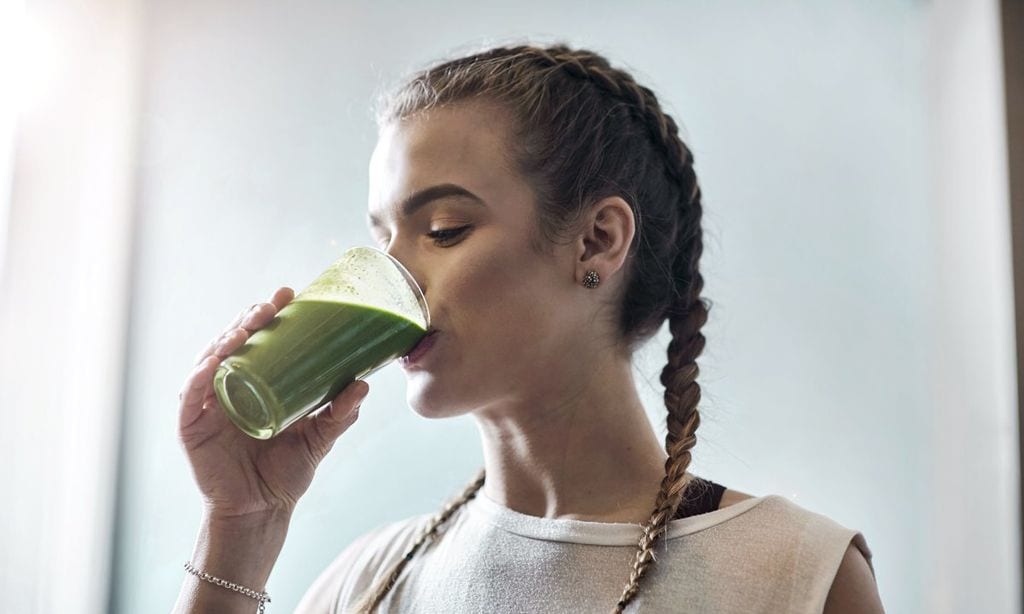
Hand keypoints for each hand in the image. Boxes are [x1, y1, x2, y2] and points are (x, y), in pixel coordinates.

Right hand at [177, 287, 368, 519]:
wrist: (261, 511)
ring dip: (225, 339)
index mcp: (256, 383)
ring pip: (210, 360)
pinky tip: (213, 363)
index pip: (260, 340)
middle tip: (270, 306)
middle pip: (233, 343)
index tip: (289, 294)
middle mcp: (229, 387)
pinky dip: (199, 376)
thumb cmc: (287, 473)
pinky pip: (190, 396)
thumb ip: (340, 414)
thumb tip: (364, 384)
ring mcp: (207, 405)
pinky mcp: (191, 426)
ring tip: (246, 327)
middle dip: (249, 320)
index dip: (270, 315)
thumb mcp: (319, 438)